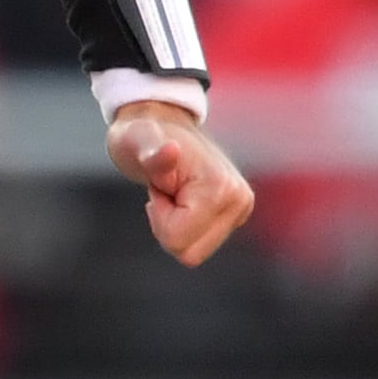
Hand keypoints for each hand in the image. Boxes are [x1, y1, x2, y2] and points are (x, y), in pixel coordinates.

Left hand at [108, 100, 252, 264]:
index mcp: (221, 188)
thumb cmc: (142, 135)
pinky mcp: (234, 214)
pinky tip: (181, 197)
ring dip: (174, 225)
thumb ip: (153, 155)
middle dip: (167, 226)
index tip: (161, 187)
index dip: (159, 217)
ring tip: (173, 192)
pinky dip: (183, 225)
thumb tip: (170, 151)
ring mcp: (240, 208)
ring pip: (194, 252)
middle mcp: (239, 201)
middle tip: (166, 191)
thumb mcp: (137, 143)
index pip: (178, 241)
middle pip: (189, 255)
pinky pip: (198, 244)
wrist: (160, 123)